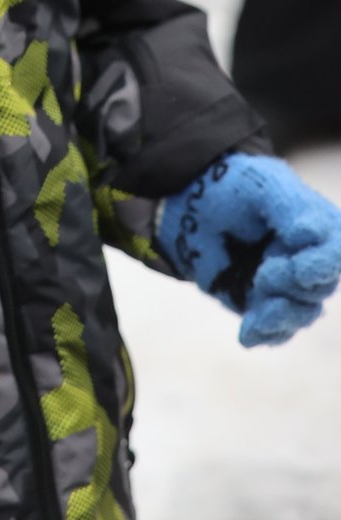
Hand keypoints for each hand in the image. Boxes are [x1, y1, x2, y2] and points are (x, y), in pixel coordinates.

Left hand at [157, 153, 340, 346]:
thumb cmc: (235, 185)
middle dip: (294, 286)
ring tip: (259, 313)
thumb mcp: (261, 184)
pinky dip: (264, 333)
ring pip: (300, 313)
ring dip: (282, 316)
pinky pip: (273, 329)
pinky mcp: (261, 303)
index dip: (324, 265)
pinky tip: (247, 334)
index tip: (300, 268)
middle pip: (319, 288)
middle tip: (265, 272)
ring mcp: (286, 285)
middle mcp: (309, 260)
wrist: (193, 201)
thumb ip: (288, 206)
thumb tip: (309, 235)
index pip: (336, 253)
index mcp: (320, 227)